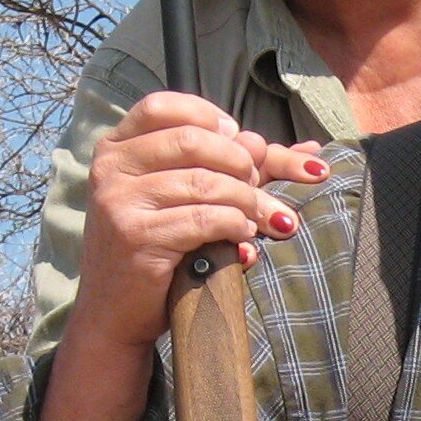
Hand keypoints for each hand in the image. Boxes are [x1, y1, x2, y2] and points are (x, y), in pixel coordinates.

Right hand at [37, 93, 325, 420]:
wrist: (115, 314)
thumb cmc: (156, 251)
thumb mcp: (184, 199)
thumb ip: (237, 170)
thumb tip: (309, 153)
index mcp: (117, 147)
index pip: (166, 106)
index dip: (212, 119)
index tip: (241, 146)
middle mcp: (112, 167)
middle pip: (196, 141)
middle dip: (244, 165)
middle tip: (264, 192)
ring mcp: (119, 200)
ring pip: (207, 183)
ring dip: (250, 203)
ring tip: (269, 222)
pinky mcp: (136, 236)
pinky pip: (205, 219)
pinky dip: (236, 227)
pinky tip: (246, 241)